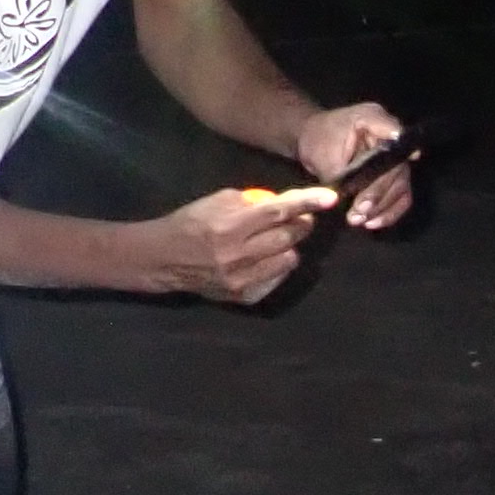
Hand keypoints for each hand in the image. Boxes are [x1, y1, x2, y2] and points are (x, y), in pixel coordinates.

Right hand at [146, 188, 323, 304]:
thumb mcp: (217, 201)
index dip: (306, 203)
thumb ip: (252, 203)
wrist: (164, 258)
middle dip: (300, 225)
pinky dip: (276, 265)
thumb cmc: (191, 222)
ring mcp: (243, 279)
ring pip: (288, 260)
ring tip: (273, 240)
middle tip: (298, 218)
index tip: (330, 198)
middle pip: (288, 237)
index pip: (277, 212)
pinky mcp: (244, 295)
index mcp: (230, 226)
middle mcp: (238, 255)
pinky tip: (262, 259)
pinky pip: (276, 278)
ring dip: (288, 247)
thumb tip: (288, 204)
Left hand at [296, 102, 414, 231]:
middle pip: (397, 168)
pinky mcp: (394, 174)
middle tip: (359, 213)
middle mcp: (389, 134)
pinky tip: (373, 223)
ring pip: (401, 185)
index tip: (413, 158)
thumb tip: (349, 197)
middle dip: (378, 194)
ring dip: (383, 207)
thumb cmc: (317, 141)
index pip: (394, 133)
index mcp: (372, 118)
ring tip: (361, 221)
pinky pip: (400, 195)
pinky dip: (389, 211)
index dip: (404, 148)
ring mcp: (394, 155)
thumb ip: (339, 173)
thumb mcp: (322, 153)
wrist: (314, 140)